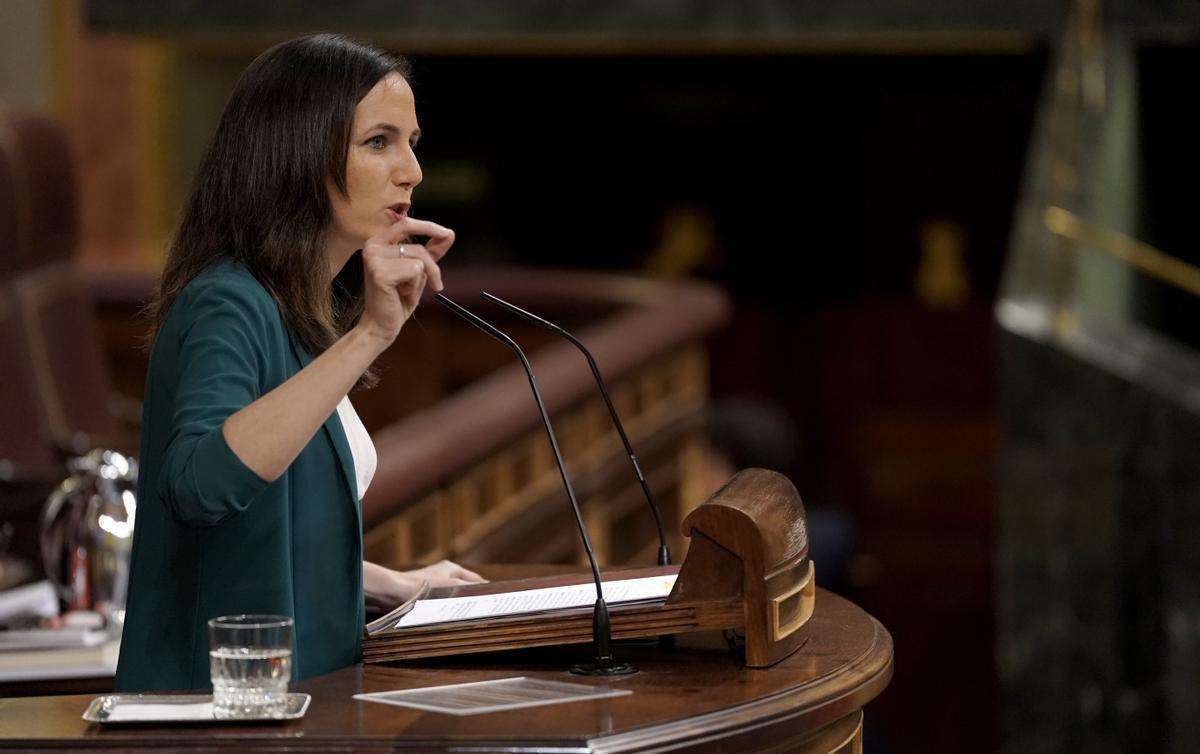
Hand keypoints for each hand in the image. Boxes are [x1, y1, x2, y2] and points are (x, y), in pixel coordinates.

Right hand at [356, 218, 454, 347]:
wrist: (381, 325)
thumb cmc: (396, 300)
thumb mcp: (417, 272)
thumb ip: (430, 252)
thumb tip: (449, 234)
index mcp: (378, 242)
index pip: (406, 224)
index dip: (429, 227)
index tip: (448, 234)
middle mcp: (372, 246)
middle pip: (418, 247)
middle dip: (432, 266)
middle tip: (436, 283)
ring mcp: (374, 258)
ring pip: (419, 260)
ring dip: (421, 279)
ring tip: (406, 291)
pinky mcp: (380, 273)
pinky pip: (414, 271)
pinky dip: (414, 286)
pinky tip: (401, 294)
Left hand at [363, 559, 484, 609]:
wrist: (393, 593)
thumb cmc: (422, 587)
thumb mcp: (452, 587)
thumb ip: (471, 590)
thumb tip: (487, 593)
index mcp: (452, 568)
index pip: (477, 581)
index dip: (486, 591)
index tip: (496, 602)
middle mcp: (443, 575)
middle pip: (464, 589)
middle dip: (473, 600)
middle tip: (484, 613)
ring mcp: (432, 586)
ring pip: (452, 598)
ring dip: (458, 607)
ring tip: (469, 619)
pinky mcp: (422, 597)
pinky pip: (440, 605)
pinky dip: (446, 611)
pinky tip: (450, 620)